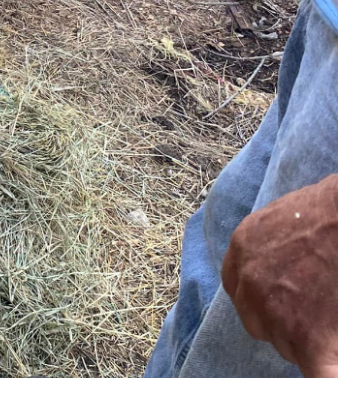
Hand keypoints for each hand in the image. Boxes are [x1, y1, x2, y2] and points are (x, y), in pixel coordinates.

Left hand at [222, 174, 337, 376]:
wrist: (347, 215)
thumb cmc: (329, 209)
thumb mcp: (282, 218)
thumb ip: (269, 248)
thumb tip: (281, 271)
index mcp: (243, 248)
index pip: (241, 288)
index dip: (266, 299)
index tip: (287, 301)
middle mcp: (249, 282)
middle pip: (259, 321)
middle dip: (283, 322)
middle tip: (315, 310)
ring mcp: (275, 311)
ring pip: (285, 344)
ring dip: (306, 340)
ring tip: (330, 318)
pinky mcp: (308, 336)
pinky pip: (315, 372)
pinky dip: (324, 377)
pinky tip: (334, 376)